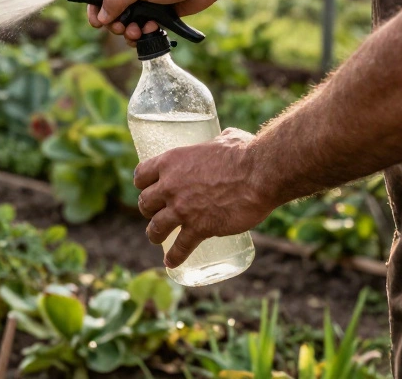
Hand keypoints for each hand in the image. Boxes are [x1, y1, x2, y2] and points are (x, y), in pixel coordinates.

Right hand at [87, 0, 218, 43]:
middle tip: (126, 28)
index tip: (99, 24)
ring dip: (131, 32)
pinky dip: (145, 33)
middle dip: (117, 26)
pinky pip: (142, 29)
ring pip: (126, 24)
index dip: (95, 11)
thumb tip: (101, 17)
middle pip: (110, 14)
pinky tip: (153, 29)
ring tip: (141, 31)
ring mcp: (142, 1)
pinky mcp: (155, 13)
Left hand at [133, 128, 276, 268]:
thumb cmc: (246, 153)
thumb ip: (219, 141)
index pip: (141, 175)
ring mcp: (182, 209)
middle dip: (148, 209)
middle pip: (145, 203)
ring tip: (156, 239)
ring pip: (156, 226)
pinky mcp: (199, 227)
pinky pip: (180, 246)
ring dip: (154, 234)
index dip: (142, 183)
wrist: (260, 174)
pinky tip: (172, 262)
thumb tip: (227, 138)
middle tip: (155, 213)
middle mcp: (170, 186)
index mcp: (171, 162)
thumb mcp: (225, 139)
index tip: (146, 188)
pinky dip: (175, 256)